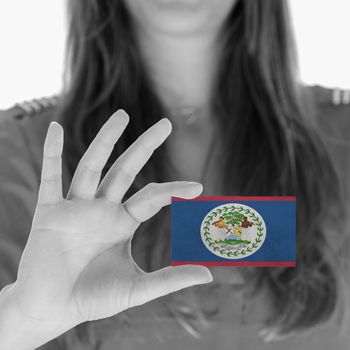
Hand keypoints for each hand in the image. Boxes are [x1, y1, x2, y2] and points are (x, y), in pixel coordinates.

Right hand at [2, 110, 211, 347]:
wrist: (52, 310)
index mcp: (122, 223)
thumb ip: (170, 279)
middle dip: (145, 146)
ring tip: (123, 115)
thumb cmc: (92, 298)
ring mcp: (76, 208)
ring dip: (106, 140)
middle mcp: (102, 209)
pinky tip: (55, 129)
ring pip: (92, 166)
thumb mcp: (136, 288)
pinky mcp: (49, 213)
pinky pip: (49, 178)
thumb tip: (209, 274)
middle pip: (126, 170)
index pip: (152, 197)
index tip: (198, 187)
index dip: (174, 190)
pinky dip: (51, 153)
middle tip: (166, 124)